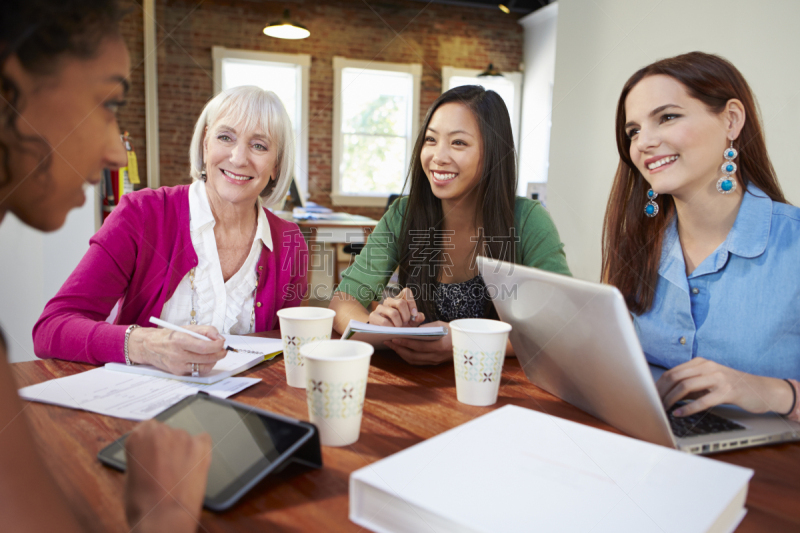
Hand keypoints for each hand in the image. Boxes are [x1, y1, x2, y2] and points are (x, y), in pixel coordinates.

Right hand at [125, 419, 211, 531]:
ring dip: (181, 450)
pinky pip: (203, 440)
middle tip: (163, 467)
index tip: (151, 453)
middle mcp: (162, 431)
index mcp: (140, 435)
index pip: (146, 428)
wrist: (164, 519)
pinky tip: (193, 465)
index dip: (149, 444)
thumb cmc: (143, 504)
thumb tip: (147, 454)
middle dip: (165, 446)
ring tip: (177, 473)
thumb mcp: (129, 475)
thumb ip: (139, 456)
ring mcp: (184, 437)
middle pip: (165, 432)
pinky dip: (199, 450)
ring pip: (183, 437)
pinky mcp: (202, 446)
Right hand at [129, 325, 226, 375]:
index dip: (217, 346)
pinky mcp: (178, 373)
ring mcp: (177, 366)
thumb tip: (219, 338)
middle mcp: (178, 355)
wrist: (149, 346)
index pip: (204, 347)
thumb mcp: (186, 328)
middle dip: (219, 354)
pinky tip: (204, 360)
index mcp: (180, 340)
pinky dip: (204, 366)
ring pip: (203, 368)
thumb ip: (205, 331)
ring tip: (215, 354)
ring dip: (213, 361)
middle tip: (223, 350)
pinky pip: (196, 372)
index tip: (222, 342)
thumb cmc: (169, 336)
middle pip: (206, 358)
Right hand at [368, 287, 425, 327]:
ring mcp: (380, 307)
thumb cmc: (400, 326)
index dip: (412, 303)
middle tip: (406, 323)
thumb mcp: (411, 322)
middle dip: (406, 316)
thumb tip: (418, 316)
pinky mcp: (373, 316)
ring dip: (399, 323)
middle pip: (401, 303)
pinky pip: (385, 322)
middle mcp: (389, 301)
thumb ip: (418, 318)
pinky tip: (391, 330)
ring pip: (394, 313)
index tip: (414, 314)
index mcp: (399, 299)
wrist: (385, 334)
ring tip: (398, 328)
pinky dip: (391, 328)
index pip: (406, 292)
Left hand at [385, 321, 451, 364]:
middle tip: (389, 342)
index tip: (394, 338)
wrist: (467, 342)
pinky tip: (402, 350)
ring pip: (414, 360)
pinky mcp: (434, 363)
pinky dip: (408, 356)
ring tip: (393, 346)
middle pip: (413, 356)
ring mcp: (435, 361)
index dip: (405, 343)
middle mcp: (436, 356)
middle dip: (399, 349)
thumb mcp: (441, 325)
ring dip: (402, 353)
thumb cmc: (454, 331)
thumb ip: (426, 328)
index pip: (418, 346)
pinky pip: (418, 361)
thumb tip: (411, 329)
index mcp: (440, 346)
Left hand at [656, 357, 793, 416]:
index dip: (658, 385)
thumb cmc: (731, 387)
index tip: (649, 396)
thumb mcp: (708, 382)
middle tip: (652, 404)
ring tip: (662, 409)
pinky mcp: (728, 391)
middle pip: (676, 377)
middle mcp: (708, 366)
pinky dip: (688, 408)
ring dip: (671, 399)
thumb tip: (665, 395)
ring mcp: (718, 377)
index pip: (672, 372)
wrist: (761, 389)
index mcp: (700, 362)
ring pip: (686, 386)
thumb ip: (690, 385)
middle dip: (661, 392)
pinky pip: (703, 400)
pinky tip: (679, 414)